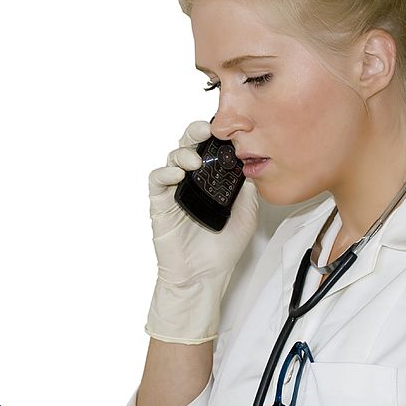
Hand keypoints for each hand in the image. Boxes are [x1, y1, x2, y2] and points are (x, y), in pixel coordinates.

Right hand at [146, 120, 258, 343]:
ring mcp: (175, 191)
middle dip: (195, 132)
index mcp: (212, 181)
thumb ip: (247, 187)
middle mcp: (192, 182)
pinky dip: (165, 172)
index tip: (227, 129)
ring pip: (172, 158)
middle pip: (189, 145)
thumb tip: (249, 162)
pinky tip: (178, 174)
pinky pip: (156, 180)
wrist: (203, 276)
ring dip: (182, 152)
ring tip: (194, 160)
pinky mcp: (160, 204)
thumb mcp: (246, 213)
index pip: (211, 149)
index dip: (216, 135)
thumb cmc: (222, 248)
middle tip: (206, 129)